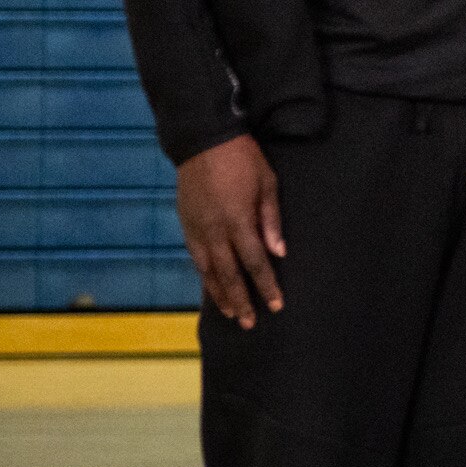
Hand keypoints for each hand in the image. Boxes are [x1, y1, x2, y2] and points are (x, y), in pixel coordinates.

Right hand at [179, 135, 285, 326]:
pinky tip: (212, 287)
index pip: (255, 263)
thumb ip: (272, 220)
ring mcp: (197, 229)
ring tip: (231, 314)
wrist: (203, 142)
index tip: (276, 305)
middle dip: (241, 301)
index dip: (266, 286)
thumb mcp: (267, 184)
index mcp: (238, 221)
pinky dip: (205, 277)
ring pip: (208, 271)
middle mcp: (214, 231)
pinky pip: (196, 258)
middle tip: (250, 323)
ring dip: (220, 295)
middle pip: (229, 275)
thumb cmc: (243, 160)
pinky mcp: (186, 225)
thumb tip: (279, 252)